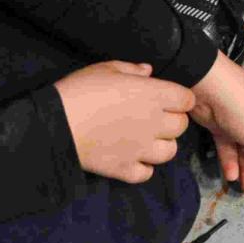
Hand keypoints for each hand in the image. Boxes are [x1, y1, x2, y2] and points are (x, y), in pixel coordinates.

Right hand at [55, 61, 194, 183]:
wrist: (57, 123)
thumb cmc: (81, 90)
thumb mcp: (105, 69)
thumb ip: (131, 69)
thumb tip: (148, 71)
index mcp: (153, 95)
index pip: (187, 99)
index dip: (179, 98)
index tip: (166, 97)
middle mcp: (153, 123)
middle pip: (182, 126)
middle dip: (173, 121)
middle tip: (155, 117)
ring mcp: (141, 149)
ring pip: (170, 152)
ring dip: (162, 144)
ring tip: (146, 138)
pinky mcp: (125, 169)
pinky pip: (146, 173)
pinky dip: (143, 167)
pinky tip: (132, 157)